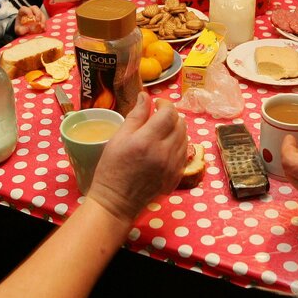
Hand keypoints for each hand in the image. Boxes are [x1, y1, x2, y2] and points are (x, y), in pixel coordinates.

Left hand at [14, 5, 45, 36]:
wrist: (23, 29)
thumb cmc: (20, 27)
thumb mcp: (18, 29)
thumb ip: (20, 30)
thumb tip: (25, 29)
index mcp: (23, 11)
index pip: (25, 9)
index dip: (28, 12)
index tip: (30, 17)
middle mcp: (30, 10)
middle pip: (35, 8)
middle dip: (37, 14)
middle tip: (38, 21)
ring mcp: (36, 13)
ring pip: (41, 13)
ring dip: (43, 19)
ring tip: (42, 27)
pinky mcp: (40, 17)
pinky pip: (44, 19)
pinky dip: (45, 24)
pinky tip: (44, 29)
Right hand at [89, 95, 186, 222]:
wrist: (117, 201)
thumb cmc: (112, 168)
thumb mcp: (118, 138)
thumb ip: (135, 116)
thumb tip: (145, 96)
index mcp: (147, 140)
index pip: (168, 113)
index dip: (164, 104)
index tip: (156, 104)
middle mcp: (164, 152)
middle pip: (180, 123)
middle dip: (171, 116)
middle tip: (158, 117)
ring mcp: (173, 166)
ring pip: (185, 137)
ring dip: (176, 130)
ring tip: (161, 132)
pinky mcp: (176, 176)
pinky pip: (185, 153)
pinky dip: (178, 145)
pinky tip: (165, 146)